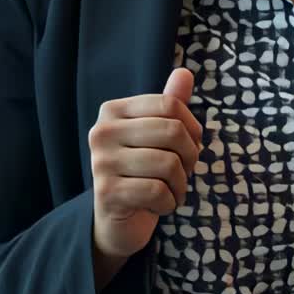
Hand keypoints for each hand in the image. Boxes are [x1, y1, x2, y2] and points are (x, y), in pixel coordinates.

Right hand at [89, 68, 200, 277]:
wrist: (117, 220)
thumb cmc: (142, 171)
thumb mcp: (158, 135)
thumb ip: (170, 104)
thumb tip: (184, 72)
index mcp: (113, 110)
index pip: (170, 104)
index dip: (192, 128)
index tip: (190, 145)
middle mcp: (102, 132)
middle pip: (172, 131)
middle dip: (190, 156)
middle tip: (184, 172)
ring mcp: (100, 162)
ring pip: (168, 164)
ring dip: (181, 184)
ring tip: (171, 190)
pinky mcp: (106, 193)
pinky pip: (158, 191)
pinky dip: (169, 203)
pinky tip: (158, 206)